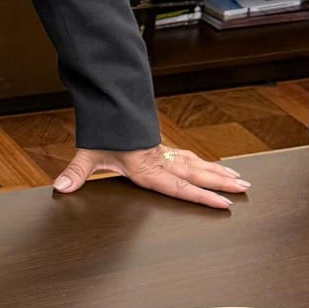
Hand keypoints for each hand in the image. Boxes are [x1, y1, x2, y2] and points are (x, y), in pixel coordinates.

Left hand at [53, 144, 249, 209]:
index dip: (202, 196)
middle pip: (196, 173)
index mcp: (147, 167)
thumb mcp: (88, 153)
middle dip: (221, 183)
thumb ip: (77, 173)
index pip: (179, 186)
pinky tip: (211, 166)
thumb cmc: (101, 130)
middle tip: (246, 190)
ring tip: (240, 180)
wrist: (107, 103)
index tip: (225, 204)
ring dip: (218, 172)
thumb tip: (62, 188)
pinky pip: (187, 156)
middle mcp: (159, 160)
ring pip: (196, 163)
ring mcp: (162, 152)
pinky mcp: (158, 146)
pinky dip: (203, 163)